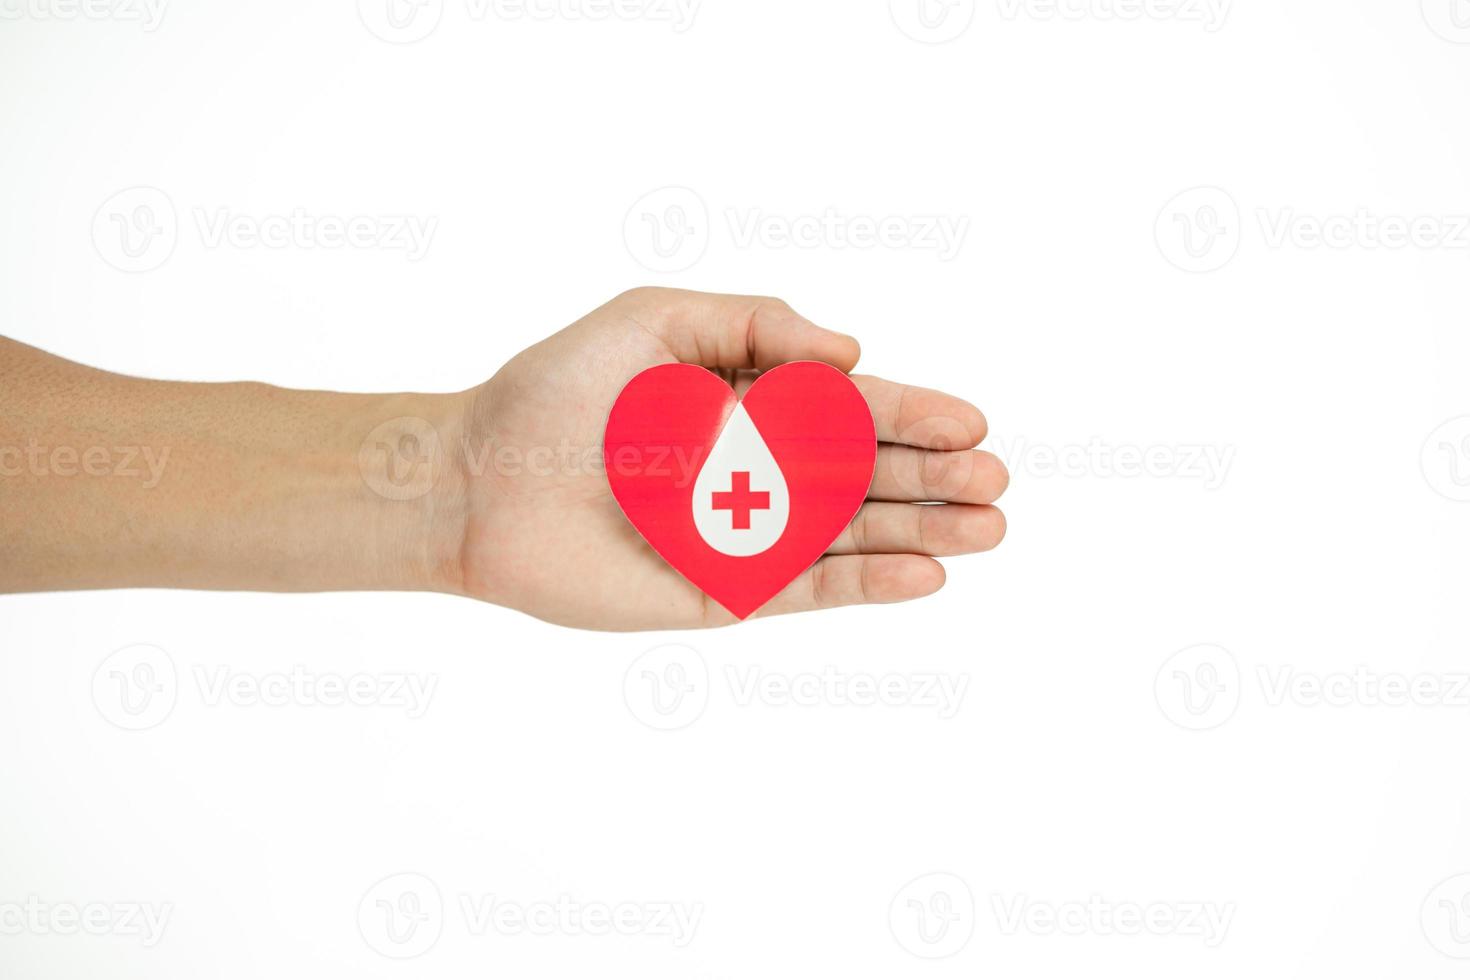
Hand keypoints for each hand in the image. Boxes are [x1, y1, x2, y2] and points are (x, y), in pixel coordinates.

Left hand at [448, 288, 1007, 630]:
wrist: (477, 479)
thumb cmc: (555, 390)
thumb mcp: (655, 320)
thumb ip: (757, 323)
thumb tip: (852, 351)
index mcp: (748, 400)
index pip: (849, 408)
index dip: (912, 412)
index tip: (972, 420)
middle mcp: (756, 469)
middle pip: (866, 473)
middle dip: (934, 475)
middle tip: (997, 480)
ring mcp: (745, 534)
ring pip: (852, 532)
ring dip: (922, 530)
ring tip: (990, 527)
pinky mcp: (724, 592)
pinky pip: (807, 588)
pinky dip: (866, 582)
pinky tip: (925, 573)